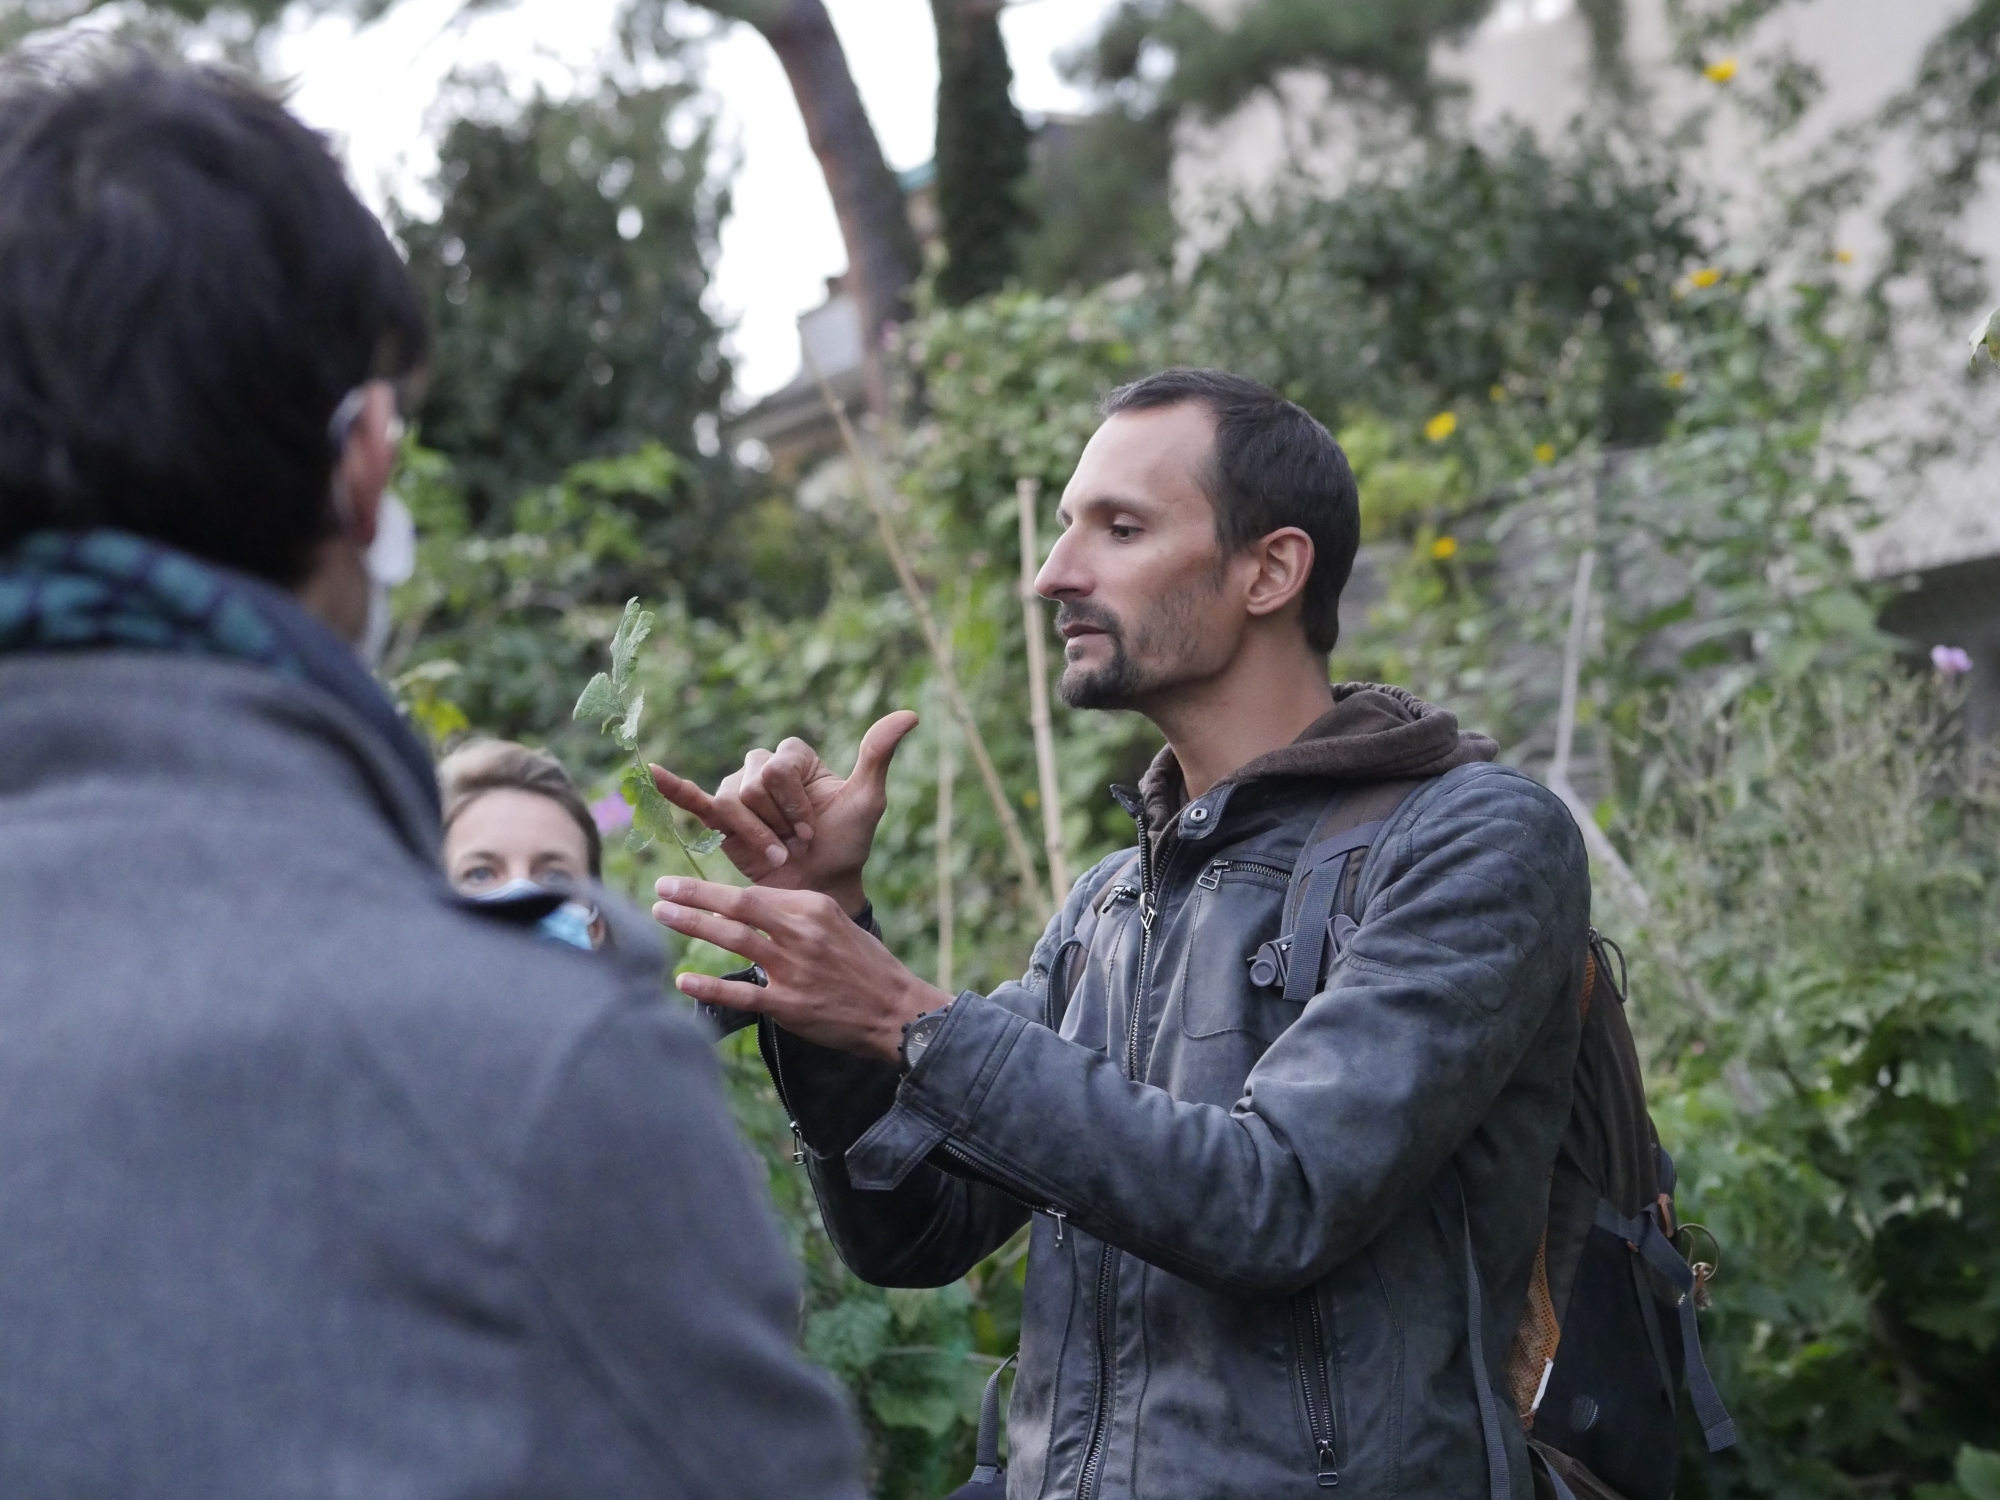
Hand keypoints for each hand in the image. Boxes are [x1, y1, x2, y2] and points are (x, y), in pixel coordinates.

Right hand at [649, 711, 917, 914]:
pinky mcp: (719, 820)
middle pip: (755, 783)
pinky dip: (673, 786)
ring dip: (757, 834)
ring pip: (733, 802)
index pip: (780, 767)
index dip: (796, 803)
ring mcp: (737, 793)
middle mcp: (762, 768)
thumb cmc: (846, 843)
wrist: (821, 887)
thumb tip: (910, 714)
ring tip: (778, 854)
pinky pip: (692, 799)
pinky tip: (650, 770)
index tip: (814, 829)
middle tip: (796, 843)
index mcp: (795, 757)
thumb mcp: (867, 799)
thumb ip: (877, 754)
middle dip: (779, 820)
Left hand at [656, 878, 949, 1064]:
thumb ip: (797, 915)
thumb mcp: (838, 924)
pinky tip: (684, 979)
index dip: (716, 890)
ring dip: (693, 925)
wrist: (898, 1010)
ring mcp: (795, 969)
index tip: (687, 886)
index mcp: (814, 908)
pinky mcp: (790, 1005)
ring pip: (734, 939)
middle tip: (661, 888)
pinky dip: (710, 985)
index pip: (756, 894)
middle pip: (738, 906)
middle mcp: (802, 933)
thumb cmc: (867, 967)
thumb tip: (753, 910)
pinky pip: (742, 992)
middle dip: (695, 894)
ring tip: (662, 915)